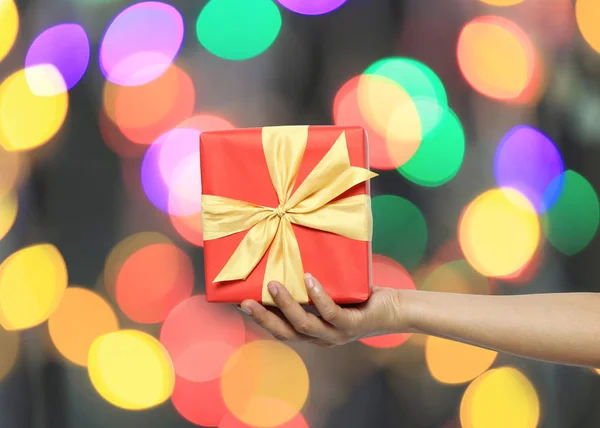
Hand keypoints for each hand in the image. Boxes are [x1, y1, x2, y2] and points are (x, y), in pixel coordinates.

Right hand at [239, 273, 409, 346]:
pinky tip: (309, 280)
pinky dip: (318, 296)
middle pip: (286, 333)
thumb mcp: (331, 293)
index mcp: (314, 332)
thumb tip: (290, 260)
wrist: (395, 309)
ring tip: (274, 284)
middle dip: (264, 318)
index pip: (281, 329)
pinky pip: (331, 313)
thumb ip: (311, 287)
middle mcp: (322, 338)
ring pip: (305, 325)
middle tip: (246, 301)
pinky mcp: (353, 325)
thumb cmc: (360, 298)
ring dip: (286, 305)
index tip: (241, 303)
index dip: (261, 319)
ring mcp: (337, 334)